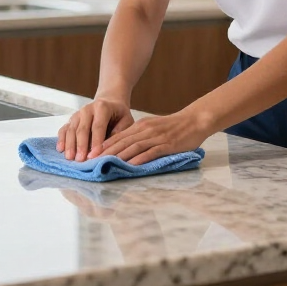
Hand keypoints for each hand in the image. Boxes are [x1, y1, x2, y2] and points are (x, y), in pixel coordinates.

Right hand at [57, 98, 133, 161]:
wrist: (109, 102)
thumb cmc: (119, 115)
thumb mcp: (126, 121)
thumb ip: (118, 133)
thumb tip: (107, 149)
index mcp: (102, 107)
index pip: (98, 126)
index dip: (96, 141)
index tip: (94, 155)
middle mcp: (87, 109)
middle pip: (82, 129)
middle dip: (81, 145)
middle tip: (80, 160)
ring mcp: (77, 114)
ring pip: (71, 130)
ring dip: (70, 144)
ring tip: (69, 158)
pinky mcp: (71, 119)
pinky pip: (64, 129)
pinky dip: (62, 139)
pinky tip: (60, 149)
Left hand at [92, 108, 208, 165]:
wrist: (195, 120)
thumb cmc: (174, 126)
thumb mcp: (153, 127)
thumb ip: (140, 136)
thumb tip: (124, 147)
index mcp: (141, 126)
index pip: (119, 136)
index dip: (104, 145)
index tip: (91, 154)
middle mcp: (146, 130)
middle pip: (122, 141)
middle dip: (106, 152)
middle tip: (92, 161)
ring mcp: (157, 137)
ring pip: (134, 146)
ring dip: (119, 156)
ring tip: (106, 164)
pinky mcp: (167, 144)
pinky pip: (151, 152)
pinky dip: (140, 158)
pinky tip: (132, 165)